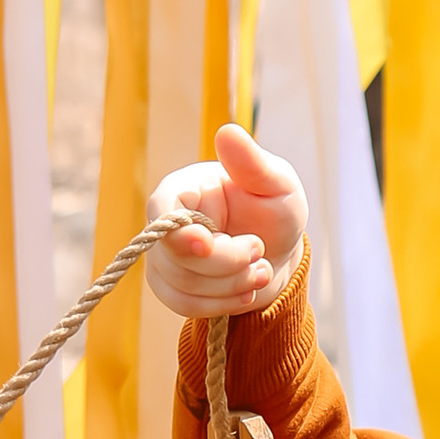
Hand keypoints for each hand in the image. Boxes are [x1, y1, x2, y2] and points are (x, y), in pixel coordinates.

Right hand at [146, 122, 309, 321]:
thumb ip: (253, 163)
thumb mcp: (277, 184)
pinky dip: (222, 304)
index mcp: (182, 189)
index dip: (180, 234)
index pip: (162, 212)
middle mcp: (165, 222)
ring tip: (260, 271)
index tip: (208, 243)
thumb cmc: (275, 211)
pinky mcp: (170, 286)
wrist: (277, 253)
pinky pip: (184, 306)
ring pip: (182, 286)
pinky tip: (246, 291)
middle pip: (176, 257)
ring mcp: (163, 257)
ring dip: (231, 285)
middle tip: (259, 251)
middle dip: (226, 264)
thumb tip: (227, 132)